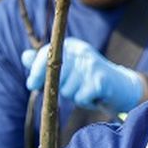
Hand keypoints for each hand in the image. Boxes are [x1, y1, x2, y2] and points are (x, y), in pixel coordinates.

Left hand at [21, 38, 143, 114]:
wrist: (122, 86)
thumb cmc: (89, 78)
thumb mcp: (68, 67)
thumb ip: (46, 62)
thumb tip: (25, 56)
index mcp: (72, 45)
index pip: (46, 54)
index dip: (35, 71)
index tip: (31, 85)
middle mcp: (81, 51)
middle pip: (54, 76)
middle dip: (59, 88)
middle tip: (74, 87)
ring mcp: (92, 65)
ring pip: (67, 90)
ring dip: (75, 96)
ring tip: (87, 90)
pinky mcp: (100, 81)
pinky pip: (80, 98)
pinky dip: (86, 102)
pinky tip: (95, 96)